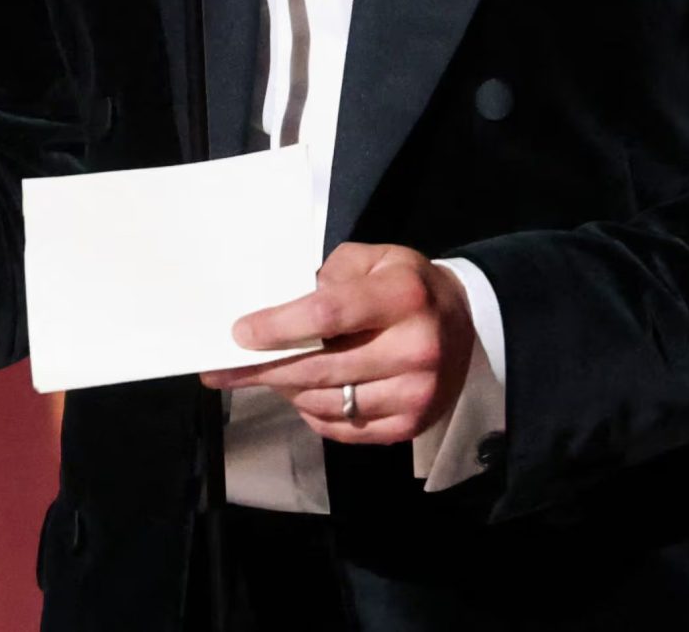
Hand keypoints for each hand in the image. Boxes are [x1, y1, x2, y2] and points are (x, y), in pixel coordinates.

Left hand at [199, 241, 475, 444]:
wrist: (466, 324)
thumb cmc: (405, 284)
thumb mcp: (372, 259)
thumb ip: (327, 277)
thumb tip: (277, 310)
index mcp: (402, 296)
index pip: (327, 316)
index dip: (278, 327)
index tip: (239, 334)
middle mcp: (415, 348)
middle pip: (321, 367)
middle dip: (265, 369)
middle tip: (223, 370)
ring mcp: (416, 393)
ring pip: (328, 402)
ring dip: (288, 391)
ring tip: (267, 376)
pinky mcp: (412, 425)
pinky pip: (345, 428)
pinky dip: (314, 413)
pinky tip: (302, 395)